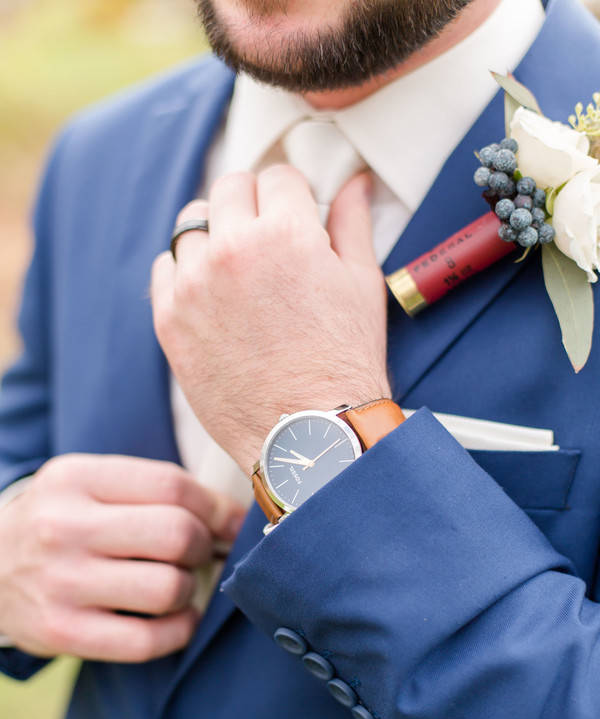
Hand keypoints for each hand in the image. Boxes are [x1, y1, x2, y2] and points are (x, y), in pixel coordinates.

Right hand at [0, 454, 245, 661]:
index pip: (172, 486)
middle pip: (177, 535)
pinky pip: (149, 640)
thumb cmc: (60, 522)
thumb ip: (154, 490)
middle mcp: (63, 527)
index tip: (229, 523)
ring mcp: (60, 583)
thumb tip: (236, 519)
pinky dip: (179, 631)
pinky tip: (174, 618)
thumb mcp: (89, 485)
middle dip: (203, 547)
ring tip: (176, 583)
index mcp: (75, 478)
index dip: (216, 508)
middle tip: (196, 553)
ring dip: (189, 589)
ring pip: (168, 588)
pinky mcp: (62, 633)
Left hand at [151, 165, 390, 473]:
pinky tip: (212, 296)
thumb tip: (355, 181)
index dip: (293, 196)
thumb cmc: (344, 364)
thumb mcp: (362, 286)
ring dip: (215, 234)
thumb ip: (352, 223)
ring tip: (238, 270)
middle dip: (253, 204)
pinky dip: (185, 271)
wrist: (308, 435)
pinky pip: (164, 268)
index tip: (297, 219)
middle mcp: (232, 249)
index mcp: (286, 233)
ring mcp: (194, 285)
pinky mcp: (170, 320)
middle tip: (269, 241)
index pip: (278, 176)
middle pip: (229, 188)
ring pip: (190, 224)